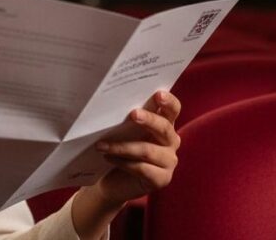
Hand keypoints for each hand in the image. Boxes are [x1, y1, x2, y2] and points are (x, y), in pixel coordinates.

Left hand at [92, 90, 181, 205]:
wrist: (112, 181)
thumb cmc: (120, 150)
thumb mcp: (125, 131)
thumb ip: (129, 118)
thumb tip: (117, 100)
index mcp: (165, 125)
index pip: (173, 110)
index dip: (169, 102)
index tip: (158, 94)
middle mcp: (171, 142)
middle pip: (164, 128)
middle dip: (149, 120)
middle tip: (133, 114)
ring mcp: (169, 162)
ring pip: (147, 150)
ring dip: (122, 147)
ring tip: (102, 144)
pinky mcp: (161, 179)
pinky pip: (142, 168)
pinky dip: (123, 162)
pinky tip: (108, 158)